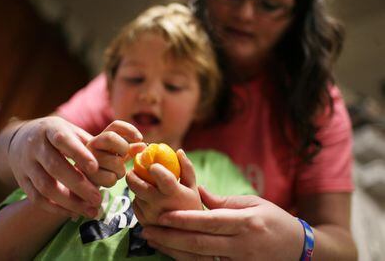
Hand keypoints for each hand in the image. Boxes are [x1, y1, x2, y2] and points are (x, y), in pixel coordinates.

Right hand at [8, 117, 140, 217]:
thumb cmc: (59, 136)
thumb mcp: (75, 132)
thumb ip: (102, 141)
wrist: (21, 139)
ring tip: (91, 210)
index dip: (78, 154)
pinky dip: (55, 208)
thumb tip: (140, 146)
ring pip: (45, 186)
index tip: (95, 168)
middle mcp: (36, 146)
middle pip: (55, 166)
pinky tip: (73, 214)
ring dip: (68, 201)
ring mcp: (26, 164)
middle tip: (99, 198)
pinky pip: (36, 198)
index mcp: (52, 130)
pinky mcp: (21, 180)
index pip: (64, 140)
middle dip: (78, 184)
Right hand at [86, 120, 145, 186]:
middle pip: (112, 138)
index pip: (115, 126)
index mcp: (101, 138)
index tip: (140, 138)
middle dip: (123, 149)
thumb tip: (143, 146)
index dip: (129, 129)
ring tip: (113, 173)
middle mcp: (92, 144)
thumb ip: (130, 149)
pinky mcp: (87, 174)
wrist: (84, 184)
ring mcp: (87, 159)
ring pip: (115, 161)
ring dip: (120, 170)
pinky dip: (113, 181)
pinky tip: (106, 180)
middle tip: (121, 158)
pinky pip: (110, 177)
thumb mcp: (117, 155)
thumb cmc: (105, 168)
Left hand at [126, 150, 202, 225]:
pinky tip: (147, 198)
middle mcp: (160, 205)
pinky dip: (138, 199)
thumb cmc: (191, 206)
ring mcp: (150, 215)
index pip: (163, 178)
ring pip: (135, 194)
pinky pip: (135, 205)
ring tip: (145, 185)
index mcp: (175, 194)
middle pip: (138, 185)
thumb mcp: (193, 187)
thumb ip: (186, 168)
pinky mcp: (144, 223)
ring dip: (137, 187)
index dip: (154, 168)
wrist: (189, 234)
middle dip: (133, 175)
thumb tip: (179, 151)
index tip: (151, 163)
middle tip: (134, 170)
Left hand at [141, 187, 303, 260]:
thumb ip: (223, 201)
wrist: (299, 249)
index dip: (185, 220)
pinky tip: (171, 252)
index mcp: (246, 223)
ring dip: (173, 250)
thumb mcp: (253, 203)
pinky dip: (187, 260)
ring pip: (200, 259)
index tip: (162, 215)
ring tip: (153, 240)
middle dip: (170, 237)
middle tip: (147, 229)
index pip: (210, 222)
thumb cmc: (275, 220)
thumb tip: (196, 192)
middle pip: (200, 244)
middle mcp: (241, 245)